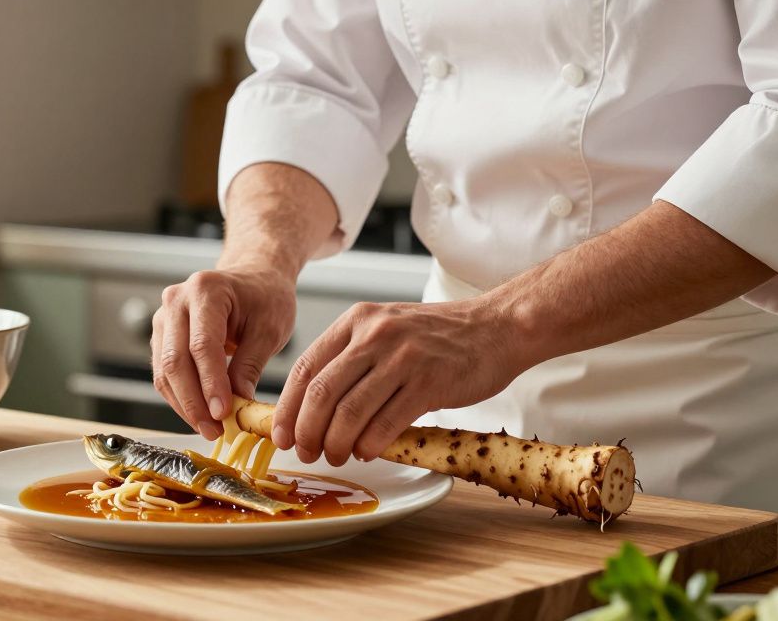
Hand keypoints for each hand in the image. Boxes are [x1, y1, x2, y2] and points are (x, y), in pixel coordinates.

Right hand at [151, 266, 295, 438]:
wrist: (254, 279)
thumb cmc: (265, 298)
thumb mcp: (269, 330)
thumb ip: (250, 366)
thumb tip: (237, 408)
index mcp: (206, 290)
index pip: (202, 345)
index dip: (210, 384)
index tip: (223, 414)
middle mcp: (176, 300)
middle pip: (175, 360)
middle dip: (193, 401)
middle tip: (215, 430)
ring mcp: (164, 317)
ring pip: (164, 371)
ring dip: (184, 405)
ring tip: (209, 428)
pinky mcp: (162, 335)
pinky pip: (164, 372)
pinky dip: (180, 397)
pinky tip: (199, 414)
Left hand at [272, 298, 528, 465]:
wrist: (497, 326)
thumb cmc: (436, 337)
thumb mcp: (384, 330)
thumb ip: (350, 358)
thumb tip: (309, 408)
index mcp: (356, 321)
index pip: (305, 368)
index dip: (287, 408)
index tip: (281, 436)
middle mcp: (375, 334)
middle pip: (321, 393)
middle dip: (307, 431)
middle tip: (306, 453)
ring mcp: (402, 356)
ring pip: (350, 411)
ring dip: (336, 443)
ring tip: (335, 456)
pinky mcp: (430, 381)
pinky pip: (387, 421)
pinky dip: (371, 444)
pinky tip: (367, 452)